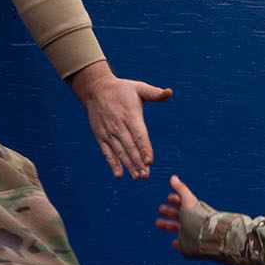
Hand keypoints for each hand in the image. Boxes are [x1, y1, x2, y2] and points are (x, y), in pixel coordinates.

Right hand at [68, 61, 170, 178]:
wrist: (95, 89)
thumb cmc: (121, 89)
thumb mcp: (139, 88)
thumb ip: (154, 93)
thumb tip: (169, 92)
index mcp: (130, 115)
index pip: (138, 134)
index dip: (144, 148)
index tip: (149, 160)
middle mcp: (118, 125)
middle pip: (129, 146)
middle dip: (138, 162)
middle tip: (145, 175)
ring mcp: (108, 132)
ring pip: (119, 151)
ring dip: (128, 165)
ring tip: (137, 177)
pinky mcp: (100, 136)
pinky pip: (106, 151)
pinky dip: (112, 163)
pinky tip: (119, 174)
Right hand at [154, 175, 198, 249]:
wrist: (209, 237)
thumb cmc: (199, 218)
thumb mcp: (188, 201)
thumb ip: (181, 189)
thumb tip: (173, 177)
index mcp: (192, 211)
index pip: (182, 203)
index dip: (175, 200)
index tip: (168, 197)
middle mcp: (191, 222)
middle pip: (179, 215)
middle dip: (169, 211)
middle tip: (161, 209)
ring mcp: (190, 234)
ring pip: (177, 228)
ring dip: (168, 225)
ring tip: (158, 223)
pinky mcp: (188, 246)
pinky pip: (182, 245)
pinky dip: (177, 243)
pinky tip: (174, 242)